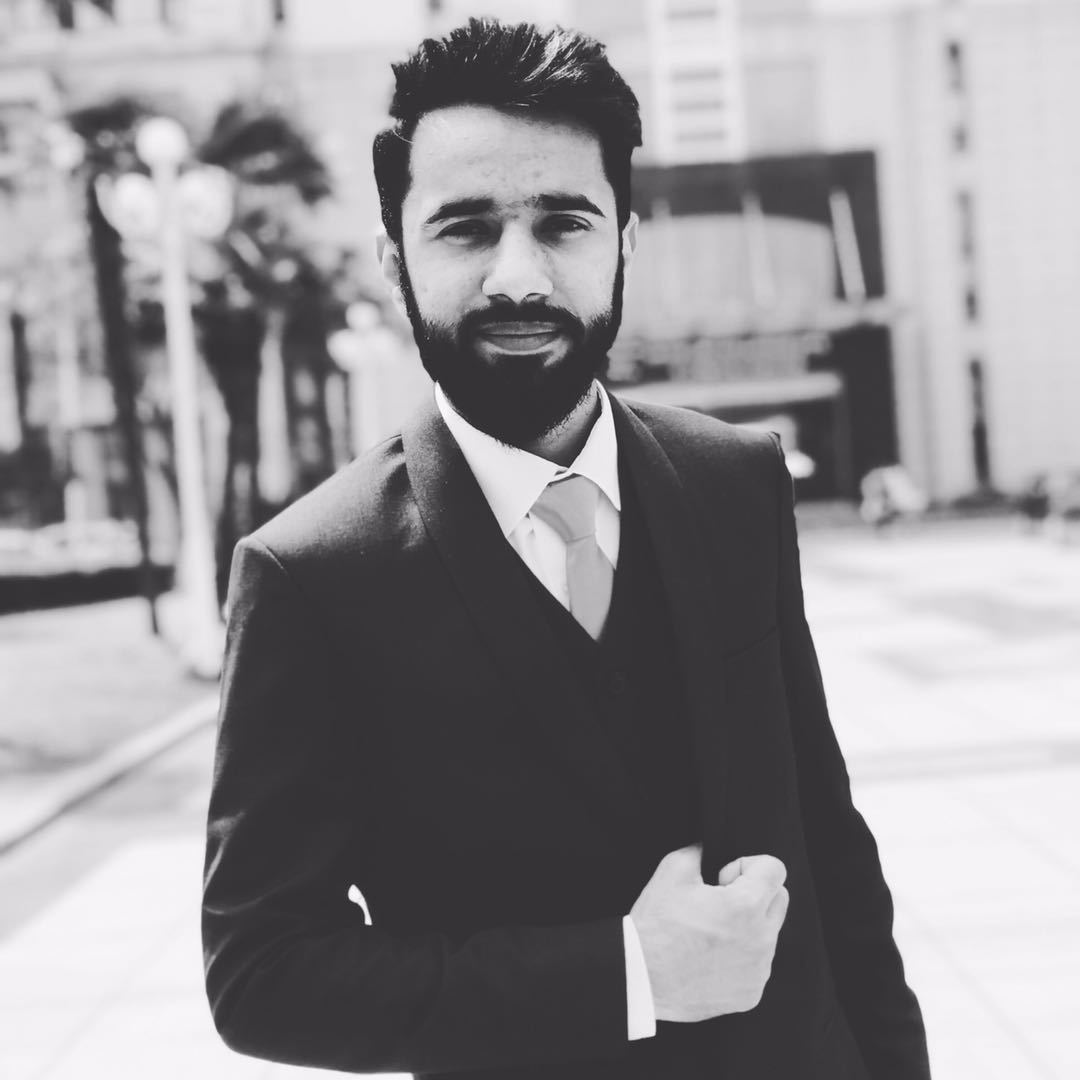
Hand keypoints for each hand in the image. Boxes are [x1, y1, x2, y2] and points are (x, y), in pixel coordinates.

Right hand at [629, 845, 788, 1021]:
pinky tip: (711, 958)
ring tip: (711, 933)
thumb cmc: (655, 927)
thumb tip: (708, 847)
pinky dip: (741, 958)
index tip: (724, 878)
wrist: (641, 979)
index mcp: (745, 905)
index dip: (747, 865)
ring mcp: (758, 970)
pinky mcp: (751, 994)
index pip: (775, 868)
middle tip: (720, 902)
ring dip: (748, 927)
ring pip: (769, 934)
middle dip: (755, 893)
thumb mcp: (672, 870)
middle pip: (780, 899)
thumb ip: (699, 850)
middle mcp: (760, 939)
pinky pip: (757, 965)